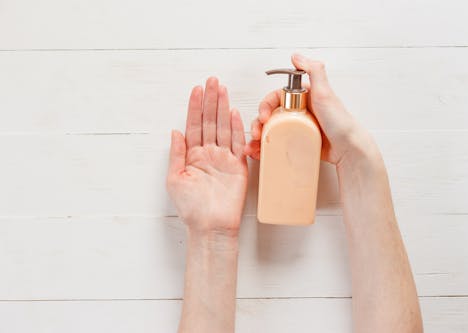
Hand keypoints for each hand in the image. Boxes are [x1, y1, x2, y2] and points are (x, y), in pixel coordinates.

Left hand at [167, 77, 247, 236]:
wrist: (210, 226)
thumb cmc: (190, 207)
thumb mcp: (175, 179)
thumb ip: (176, 154)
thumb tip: (175, 131)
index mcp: (192, 155)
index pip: (194, 125)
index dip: (195, 107)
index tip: (196, 89)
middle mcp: (208, 153)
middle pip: (210, 121)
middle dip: (210, 101)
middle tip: (211, 80)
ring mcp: (224, 158)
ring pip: (223, 127)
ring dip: (223, 108)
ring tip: (221, 89)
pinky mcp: (238, 166)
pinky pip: (237, 143)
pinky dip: (236, 128)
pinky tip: (234, 112)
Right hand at [245, 53, 378, 165]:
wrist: (349, 148)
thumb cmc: (340, 122)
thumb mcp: (325, 92)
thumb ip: (314, 70)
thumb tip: (296, 56)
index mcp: (302, 97)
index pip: (275, 97)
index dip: (265, 106)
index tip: (263, 117)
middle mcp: (298, 111)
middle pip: (270, 115)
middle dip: (258, 124)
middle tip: (257, 135)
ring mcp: (297, 128)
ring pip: (271, 130)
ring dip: (259, 138)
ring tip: (255, 148)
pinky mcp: (298, 142)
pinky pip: (278, 143)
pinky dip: (267, 149)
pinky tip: (260, 154)